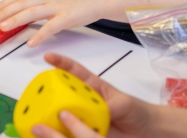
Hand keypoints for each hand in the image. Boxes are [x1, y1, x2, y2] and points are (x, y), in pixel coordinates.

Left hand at [0, 0, 104, 46]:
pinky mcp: (67, 18)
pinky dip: (39, 35)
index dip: (4, 3)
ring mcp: (57, 6)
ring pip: (32, 13)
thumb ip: (39, 1)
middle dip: (5, 13)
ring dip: (15, 21)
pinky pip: (50, 27)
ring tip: (3, 28)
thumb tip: (21, 9)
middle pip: (22, 4)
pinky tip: (30, 43)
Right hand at [32, 53, 152, 137]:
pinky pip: (71, 133)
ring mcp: (84, 118)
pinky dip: (61, 133)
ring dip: (52, 115)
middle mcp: (85, 102)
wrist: (147, 132)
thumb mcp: (123, 104)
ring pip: (64, 114)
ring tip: (40, 116)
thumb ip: (108, 106)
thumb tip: (95, 111)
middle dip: (50, 93)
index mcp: (93, 88)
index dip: (61, 63)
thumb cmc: (136, 111)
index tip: (48, 56)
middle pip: (63, 94)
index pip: (74, 72)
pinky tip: (53, 133)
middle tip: (40, 94)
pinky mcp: (86, 134)